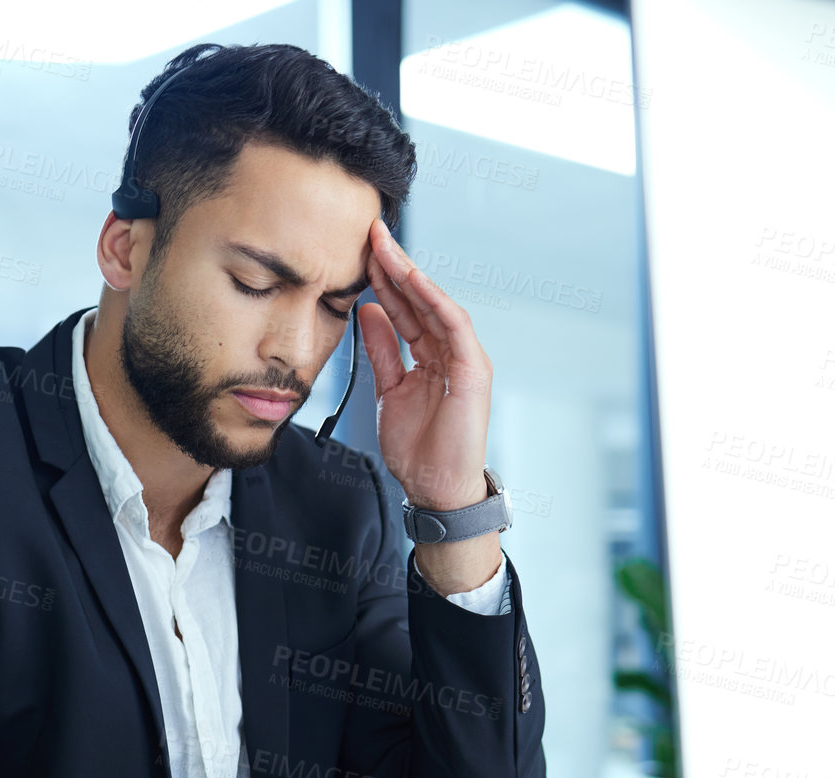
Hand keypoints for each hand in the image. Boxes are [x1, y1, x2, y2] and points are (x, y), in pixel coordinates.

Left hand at [360, 217, 492, 512]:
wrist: (436, 488)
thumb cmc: (418, 448)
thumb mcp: (389, 389)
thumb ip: (382, 349)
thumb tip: (366, 311)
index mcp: (431, 356)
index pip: (406, 309)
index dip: (384, 280)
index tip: (360, 253)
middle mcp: (450, 352)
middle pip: (419, 300)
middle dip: (394, 265)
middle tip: (369, 233)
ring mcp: (464, 358)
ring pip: (435, 305)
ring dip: (410, 274)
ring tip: (384, 247)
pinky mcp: (474, 369)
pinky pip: (453, 326)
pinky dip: (433, 300)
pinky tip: (412, 279)